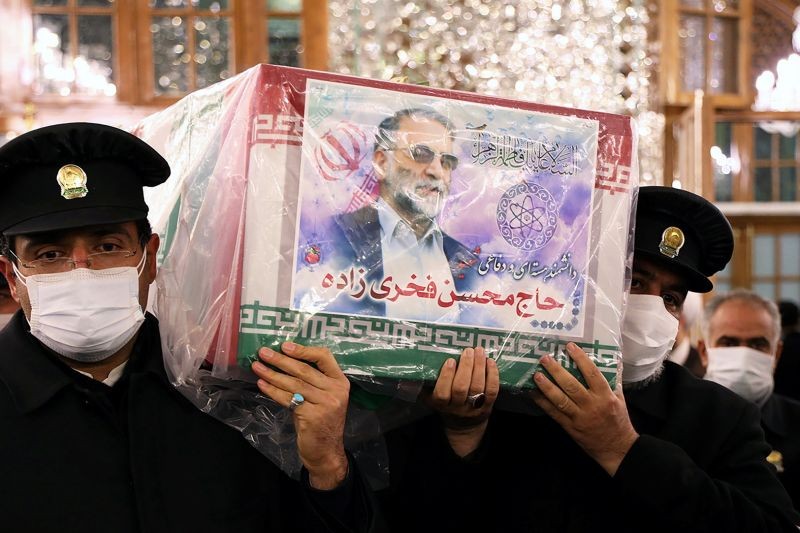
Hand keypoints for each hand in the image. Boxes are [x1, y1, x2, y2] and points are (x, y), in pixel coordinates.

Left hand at [251, 342, 349, 489]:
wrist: (326, 451)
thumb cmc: (321, 422)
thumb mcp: (322, 398)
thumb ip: (310, 382)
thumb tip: (282, 362)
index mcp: (340, 381)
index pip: (324, 356)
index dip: (303, 350)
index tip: (284, 346)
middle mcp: (336, 390)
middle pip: (304, 370)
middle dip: (281, 360)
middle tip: (263, 352)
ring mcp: (325, 403)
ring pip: (294, 384)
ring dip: (272, 374)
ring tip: (257, 367)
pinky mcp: (312, 416)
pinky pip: (288, 399)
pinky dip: (272, 391)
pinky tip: (262, 384)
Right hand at [424, 347, 499, 456]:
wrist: (463, 426)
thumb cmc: (444, 403)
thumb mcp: (429, 397)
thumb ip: (420, 386)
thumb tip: (405, 375)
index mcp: (440, 404)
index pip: (442, 393)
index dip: (447, 377)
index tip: (450, 360)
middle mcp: (457, 407)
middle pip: (461, 388)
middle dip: (466, 367)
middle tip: (468, 350)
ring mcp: (473, 407)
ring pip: (478, 387)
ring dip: (479, 367)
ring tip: (479, 351)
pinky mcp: (488, 406)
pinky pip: (492, 390)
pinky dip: (493, 375)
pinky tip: (490, 362)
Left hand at [531, 342, 637, 475]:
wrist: (617, 448)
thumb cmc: (619, 421)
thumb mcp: (620, 399)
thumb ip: (612, 381)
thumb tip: (610, 361)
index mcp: (605, 396)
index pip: (592, 373)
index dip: (580, 359)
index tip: (570, 347)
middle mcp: (591, 405)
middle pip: (572, 385)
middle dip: (557, 371)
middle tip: (545, 358)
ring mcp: (579, 417)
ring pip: (560, 400)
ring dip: (547, 387)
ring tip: (536, 375)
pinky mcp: (570, 427)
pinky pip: (554, 413)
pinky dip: (543, 403)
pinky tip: (534, 394)